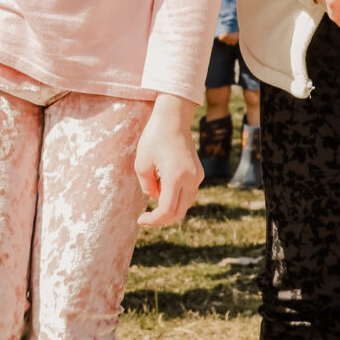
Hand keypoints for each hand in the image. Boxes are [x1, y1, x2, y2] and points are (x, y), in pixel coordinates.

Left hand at [135, 92, 202, 228]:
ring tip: (154, 189)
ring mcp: (198, 176)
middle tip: (145, 217)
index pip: (167, 210)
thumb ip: (147, 187)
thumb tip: (155, 198)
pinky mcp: (199, 173)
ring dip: (169, 206)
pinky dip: (176, 196)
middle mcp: (191, 179)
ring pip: (185, 204)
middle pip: (179, 212)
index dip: (153, 220)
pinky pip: (188, 193)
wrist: (173, 119)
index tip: (140, 220)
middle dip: (162, 218)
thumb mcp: (141, 164)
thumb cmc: (154, 138)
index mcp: (175, 176)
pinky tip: (162, 182)